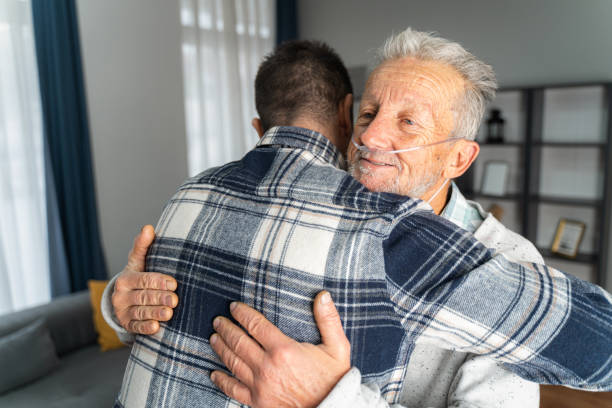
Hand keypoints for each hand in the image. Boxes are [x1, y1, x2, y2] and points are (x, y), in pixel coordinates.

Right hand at [112, 225, 178, 333]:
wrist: (125, 300)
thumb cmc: (138, 277)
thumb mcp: (138, 262)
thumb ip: (142, 246)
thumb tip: (148, 227)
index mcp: (126, 278)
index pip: (144, 279)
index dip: (159, 281)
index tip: (174, 283)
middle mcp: (121, 295)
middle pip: (144, 296)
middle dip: (160, 298)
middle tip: (175, 300)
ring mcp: (123, 311)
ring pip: (141, 312)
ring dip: (155, 313)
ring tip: (169, 313)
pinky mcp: (126, 325)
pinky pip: (136, 327)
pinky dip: (145, 328)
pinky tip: (155, 327)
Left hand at [209, 291, 350, 407]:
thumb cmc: (334, 380)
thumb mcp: (338, 347)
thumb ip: (328, 319)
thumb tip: (323, 295)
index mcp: (284, 349)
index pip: (256, 325)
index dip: (242, 314)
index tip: (234, 307)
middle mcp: (267, 366)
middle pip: (239, 342)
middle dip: (226, 328)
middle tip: (218, 320)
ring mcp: (260, 386)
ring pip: (233, 362)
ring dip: (221, 348)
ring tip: (214, 338)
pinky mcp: (258, 402)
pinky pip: (233, 389)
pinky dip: (221, 380)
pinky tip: (214, 373)